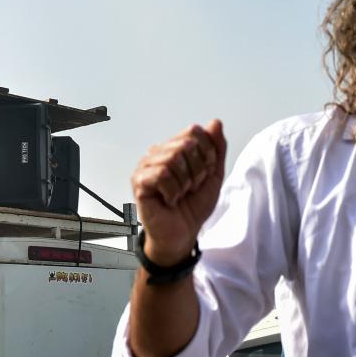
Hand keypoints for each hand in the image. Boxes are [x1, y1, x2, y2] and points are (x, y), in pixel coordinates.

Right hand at [131, 121, 226, 265]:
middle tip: (190, 187)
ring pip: (173, 159)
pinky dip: (173, 191)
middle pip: (185, 144)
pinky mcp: (139, 182)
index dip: (207, 154)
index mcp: (174, 148)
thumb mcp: (213, 175)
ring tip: (179, 194)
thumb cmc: (193, 206)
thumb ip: (217, 148)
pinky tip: (169, 200)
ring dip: (185, 183)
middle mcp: (158, 153)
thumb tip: (215, 123)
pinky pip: (162, 174)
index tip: (203, 174)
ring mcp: (146, 166)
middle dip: (197, 170)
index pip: (194, 132)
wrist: (183, 234)